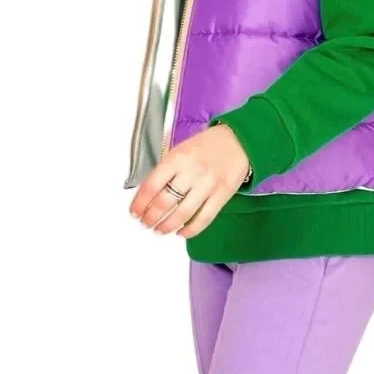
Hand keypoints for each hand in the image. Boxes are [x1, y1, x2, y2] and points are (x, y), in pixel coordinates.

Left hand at [128, 123, 250, 238]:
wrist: (239, 141)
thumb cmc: (207, 146)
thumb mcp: (180, 150)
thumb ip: (165, 170)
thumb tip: (147, 194)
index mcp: (177, 158)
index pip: (151, 185)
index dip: (139, 203)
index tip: (134, 212)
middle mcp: (191, 172)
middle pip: (164, 202)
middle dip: (151, 218)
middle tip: (145, 223)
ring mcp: (207, 185)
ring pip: (182, 214)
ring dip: (166, 226)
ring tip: (159, 230)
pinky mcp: (221, 196)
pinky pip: (203, 219)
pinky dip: (190, 230)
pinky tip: (181, 232)